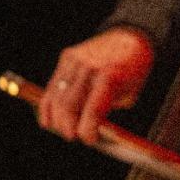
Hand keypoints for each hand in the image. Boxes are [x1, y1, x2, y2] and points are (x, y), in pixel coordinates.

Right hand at [38, 27, 153, 144]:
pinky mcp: (66, 57)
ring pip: (57, 97)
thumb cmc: (132, 72)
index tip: (89, 139)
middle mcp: (90, 67)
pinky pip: (52, 86)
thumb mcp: (130, 94)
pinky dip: (48, 106)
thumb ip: (108, 110)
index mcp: (110, 76)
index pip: (93, 109)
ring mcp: (76, 60)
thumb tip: (87, 129)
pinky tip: (48, 121)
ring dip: (57, 119)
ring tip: (64, 131)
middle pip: (69, 105)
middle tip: (73, 136)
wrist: (129, 40)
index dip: (88, 129)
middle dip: (69, 126)